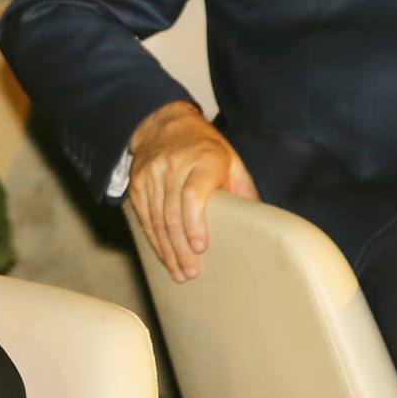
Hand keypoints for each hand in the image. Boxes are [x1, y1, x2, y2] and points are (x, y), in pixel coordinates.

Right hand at [127, 100, 258, 282]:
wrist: (165, 125)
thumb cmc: (205, 148)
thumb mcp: (231, 160)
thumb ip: (243, 190)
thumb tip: (259, 222)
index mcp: (203, 158)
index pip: (192, 194)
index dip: (195, 224)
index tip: (201, 247)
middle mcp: (174, 165)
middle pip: (173, 213)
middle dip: (181, 248)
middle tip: (191, 272)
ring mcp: (152, 174)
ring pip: (156, 219)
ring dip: (168, 250)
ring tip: (179, 272)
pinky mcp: (137, 184)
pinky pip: (144, 217)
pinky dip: (154, 240)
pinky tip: (164, 256)